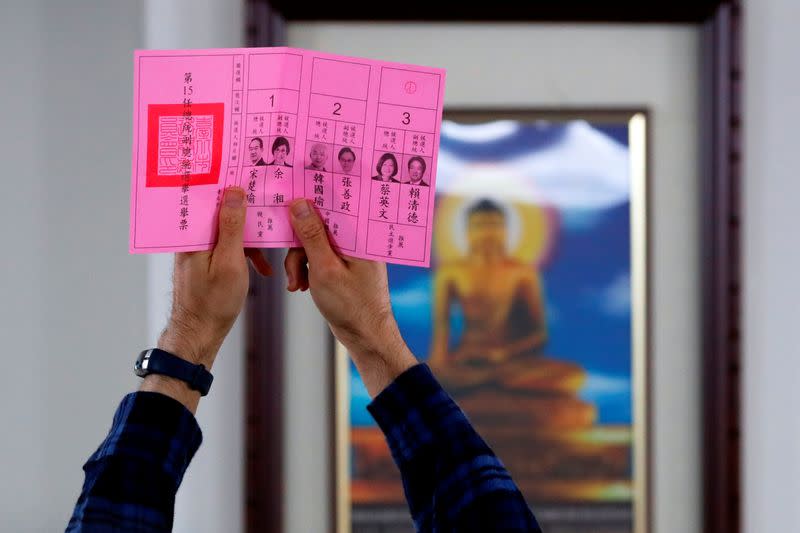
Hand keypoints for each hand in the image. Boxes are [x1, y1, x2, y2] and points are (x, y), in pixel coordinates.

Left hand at [142, 187, 271, 410]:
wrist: (199, 334)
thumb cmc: (213, 303)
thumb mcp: (229, 261)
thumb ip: (232, 227)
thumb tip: (235, 194)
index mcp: (194, 235)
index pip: (209, 198)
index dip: (227, 184)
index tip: (246, 173)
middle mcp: (192, 239)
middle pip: (220, 212)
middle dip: (244, 209)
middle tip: (267, 202)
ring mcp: (199, 251)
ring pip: (227, 231)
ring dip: (249, 238)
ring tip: (270, 244)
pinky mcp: (206, 262)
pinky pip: (228, 248)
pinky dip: (245, 254)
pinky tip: (261, 267)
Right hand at [284, 199, 416, 396]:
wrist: (366, 337)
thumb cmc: (352, 306)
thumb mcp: (325, 269)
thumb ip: (312, 236)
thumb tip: (300, 204)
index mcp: (359, 236)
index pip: (333, 206)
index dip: (309, 204)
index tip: (287, 203)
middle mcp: (356, 241)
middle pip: (318, 227)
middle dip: (299, 248)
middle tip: (292, 270)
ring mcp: (350, 255)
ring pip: (314, 244)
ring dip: (300, 263)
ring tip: (296, 284)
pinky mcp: (343, 267)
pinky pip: (319, 258)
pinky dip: (307, 270)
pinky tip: (300, 286)